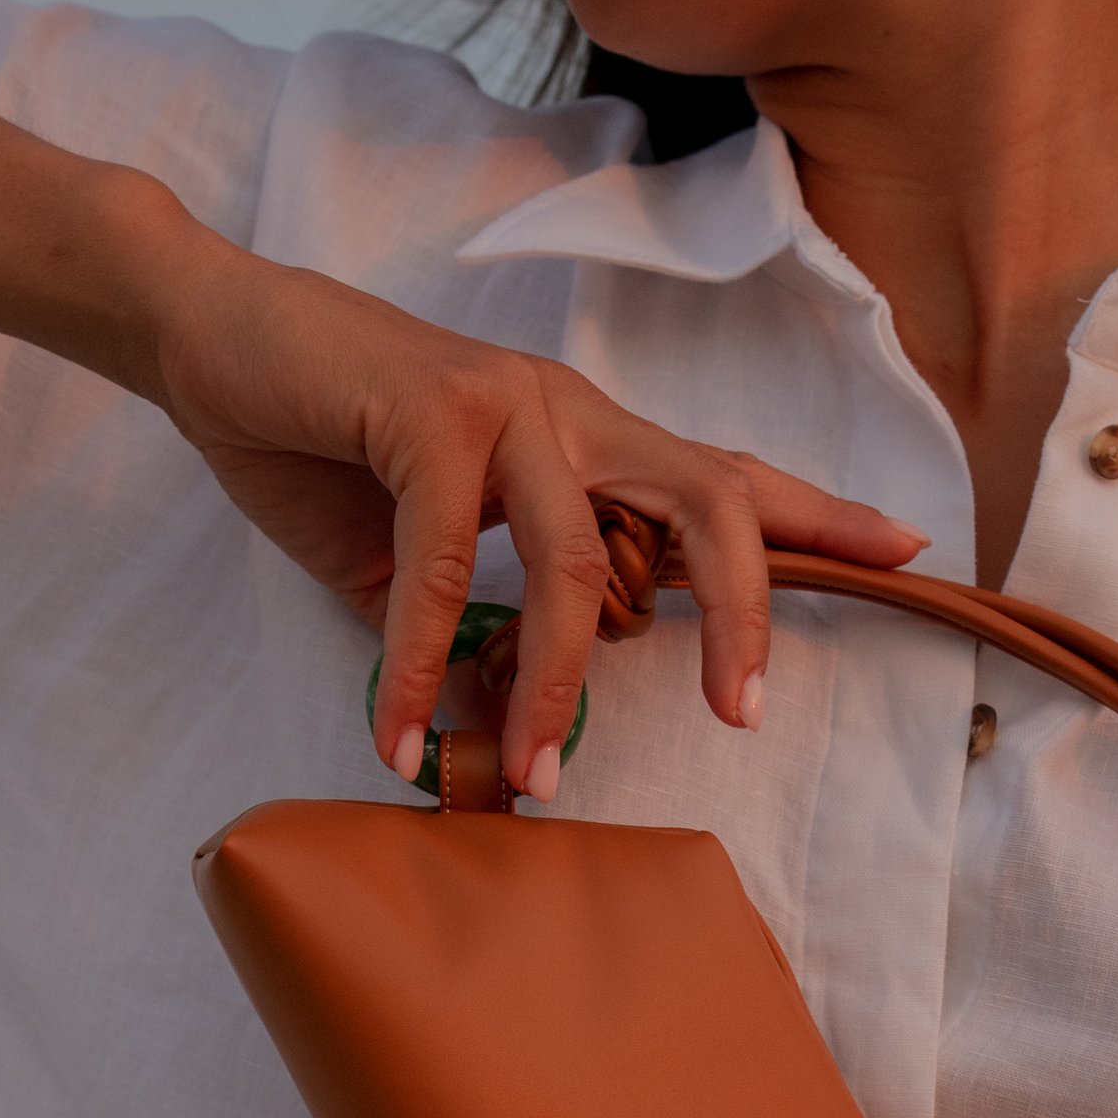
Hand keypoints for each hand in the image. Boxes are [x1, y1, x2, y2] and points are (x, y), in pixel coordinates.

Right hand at [139, 216, 924, 799]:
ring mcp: (504, 405)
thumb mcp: (417, 560)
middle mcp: (567, 412)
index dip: (816, 515)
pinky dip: (422, 664)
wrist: (212, 338)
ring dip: (555, 686)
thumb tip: (506, 725)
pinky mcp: (427, 412)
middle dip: (744, 609)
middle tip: (747, 715)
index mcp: (584, 441)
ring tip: (531, 780)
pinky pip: (447, 565)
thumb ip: (475, 634)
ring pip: (577, 558)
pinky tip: (401, 737)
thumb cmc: (324, 442)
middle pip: (706, 503)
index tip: (905, 549)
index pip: (720, 479)